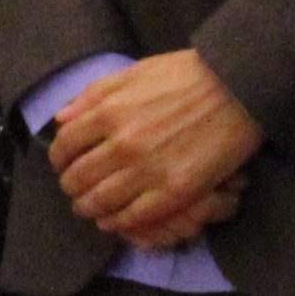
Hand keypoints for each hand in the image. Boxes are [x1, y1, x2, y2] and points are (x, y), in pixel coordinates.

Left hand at [50, 49, 262, 247]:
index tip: (62, 164)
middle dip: (71, 187)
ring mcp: (148, 170)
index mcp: (108, 112)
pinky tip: (114, 221)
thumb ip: (92, 96)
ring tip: (89, 209)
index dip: (59, 159)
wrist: (235, 88)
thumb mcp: (132, 73)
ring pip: (102, 201)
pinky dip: (118, 222)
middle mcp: (122, 144)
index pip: (65, 145)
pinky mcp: (176, 191)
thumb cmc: (183, 75)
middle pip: (79, 178)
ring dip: (89, 208)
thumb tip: (61, 119)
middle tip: (75, 190)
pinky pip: (136, 216)